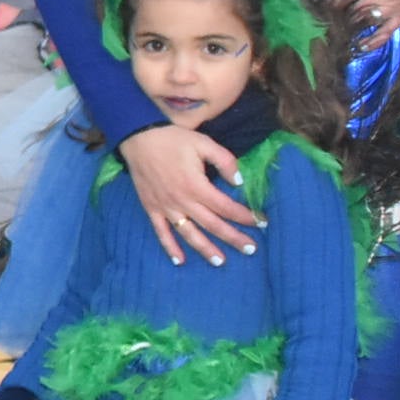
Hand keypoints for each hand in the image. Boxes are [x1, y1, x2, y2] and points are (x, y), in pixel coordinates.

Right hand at [118, 122, 260, 267]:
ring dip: (205, 249)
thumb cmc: (173, 139)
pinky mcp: (152, 209)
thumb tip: (239, 182)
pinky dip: (170, 248)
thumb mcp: (204, 142)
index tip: (261, 222)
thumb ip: (225, 161)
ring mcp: (166, 207)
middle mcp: (182, 201)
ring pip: (189, 234)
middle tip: (251, 250)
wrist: (138, 138)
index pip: (226, 207)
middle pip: (212, 225)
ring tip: (221, 261)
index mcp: (196, 186)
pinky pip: (161, 232)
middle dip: (233, 238)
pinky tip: (180, 261)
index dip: (245, 216)